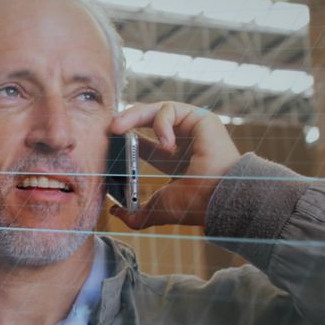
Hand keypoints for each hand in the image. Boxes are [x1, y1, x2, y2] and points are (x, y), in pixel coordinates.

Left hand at [106, 101, 241, 228]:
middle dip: (124, 121)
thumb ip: (135, 214)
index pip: (144, 144)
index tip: (108, 140)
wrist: (217, 197)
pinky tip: (167, 144)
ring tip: (117, 128)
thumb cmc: (194, 204)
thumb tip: (115, 212)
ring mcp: (191, 128)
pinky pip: (169, 109)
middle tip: (106, 128)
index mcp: (173, 161)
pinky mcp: (199, 117)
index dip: (125, 139)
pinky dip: (160, 124)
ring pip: (154, 110)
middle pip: (146, 121)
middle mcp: (183, 141)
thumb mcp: (157, 209)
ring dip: (132, 116)